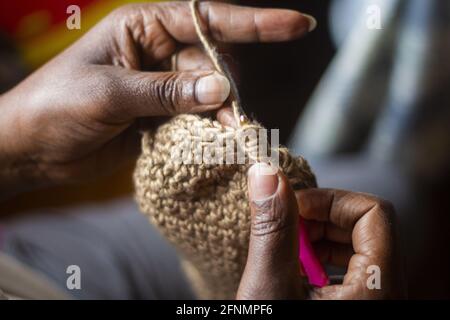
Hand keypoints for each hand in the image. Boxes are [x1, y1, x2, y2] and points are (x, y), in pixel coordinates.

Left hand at [0, 1, 314, 195]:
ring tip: (230, 140)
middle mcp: (157, 53)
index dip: (255, 24)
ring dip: (221, 118)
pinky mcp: (161, 117)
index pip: (208, 19)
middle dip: (230, 93)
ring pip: (209, 98)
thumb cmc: (57, 107)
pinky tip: (214, 146)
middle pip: (214, 66)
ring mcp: (161, 87)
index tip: (298, 27)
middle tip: (238, 124)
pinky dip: (207, 133)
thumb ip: (167, 91)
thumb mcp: (110, 94)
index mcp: (143, 28)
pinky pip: (195, 120)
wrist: (32, 149)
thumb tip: (222, 91)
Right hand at [237, 162, 405, 299]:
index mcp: (378, 285)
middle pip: (364, 224)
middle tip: (283, 230)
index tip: (293, 208)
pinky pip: (347, 264)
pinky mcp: (358, 302)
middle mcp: (385, 289)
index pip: (374, 211)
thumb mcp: (271, 287)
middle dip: (317, 219)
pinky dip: (317, 256)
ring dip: (314, 237)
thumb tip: (265, 173)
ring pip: (354, 243)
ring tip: (283, 251)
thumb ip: (273, 228)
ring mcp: (372, 296)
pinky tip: (291, 269)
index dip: (331, 201)